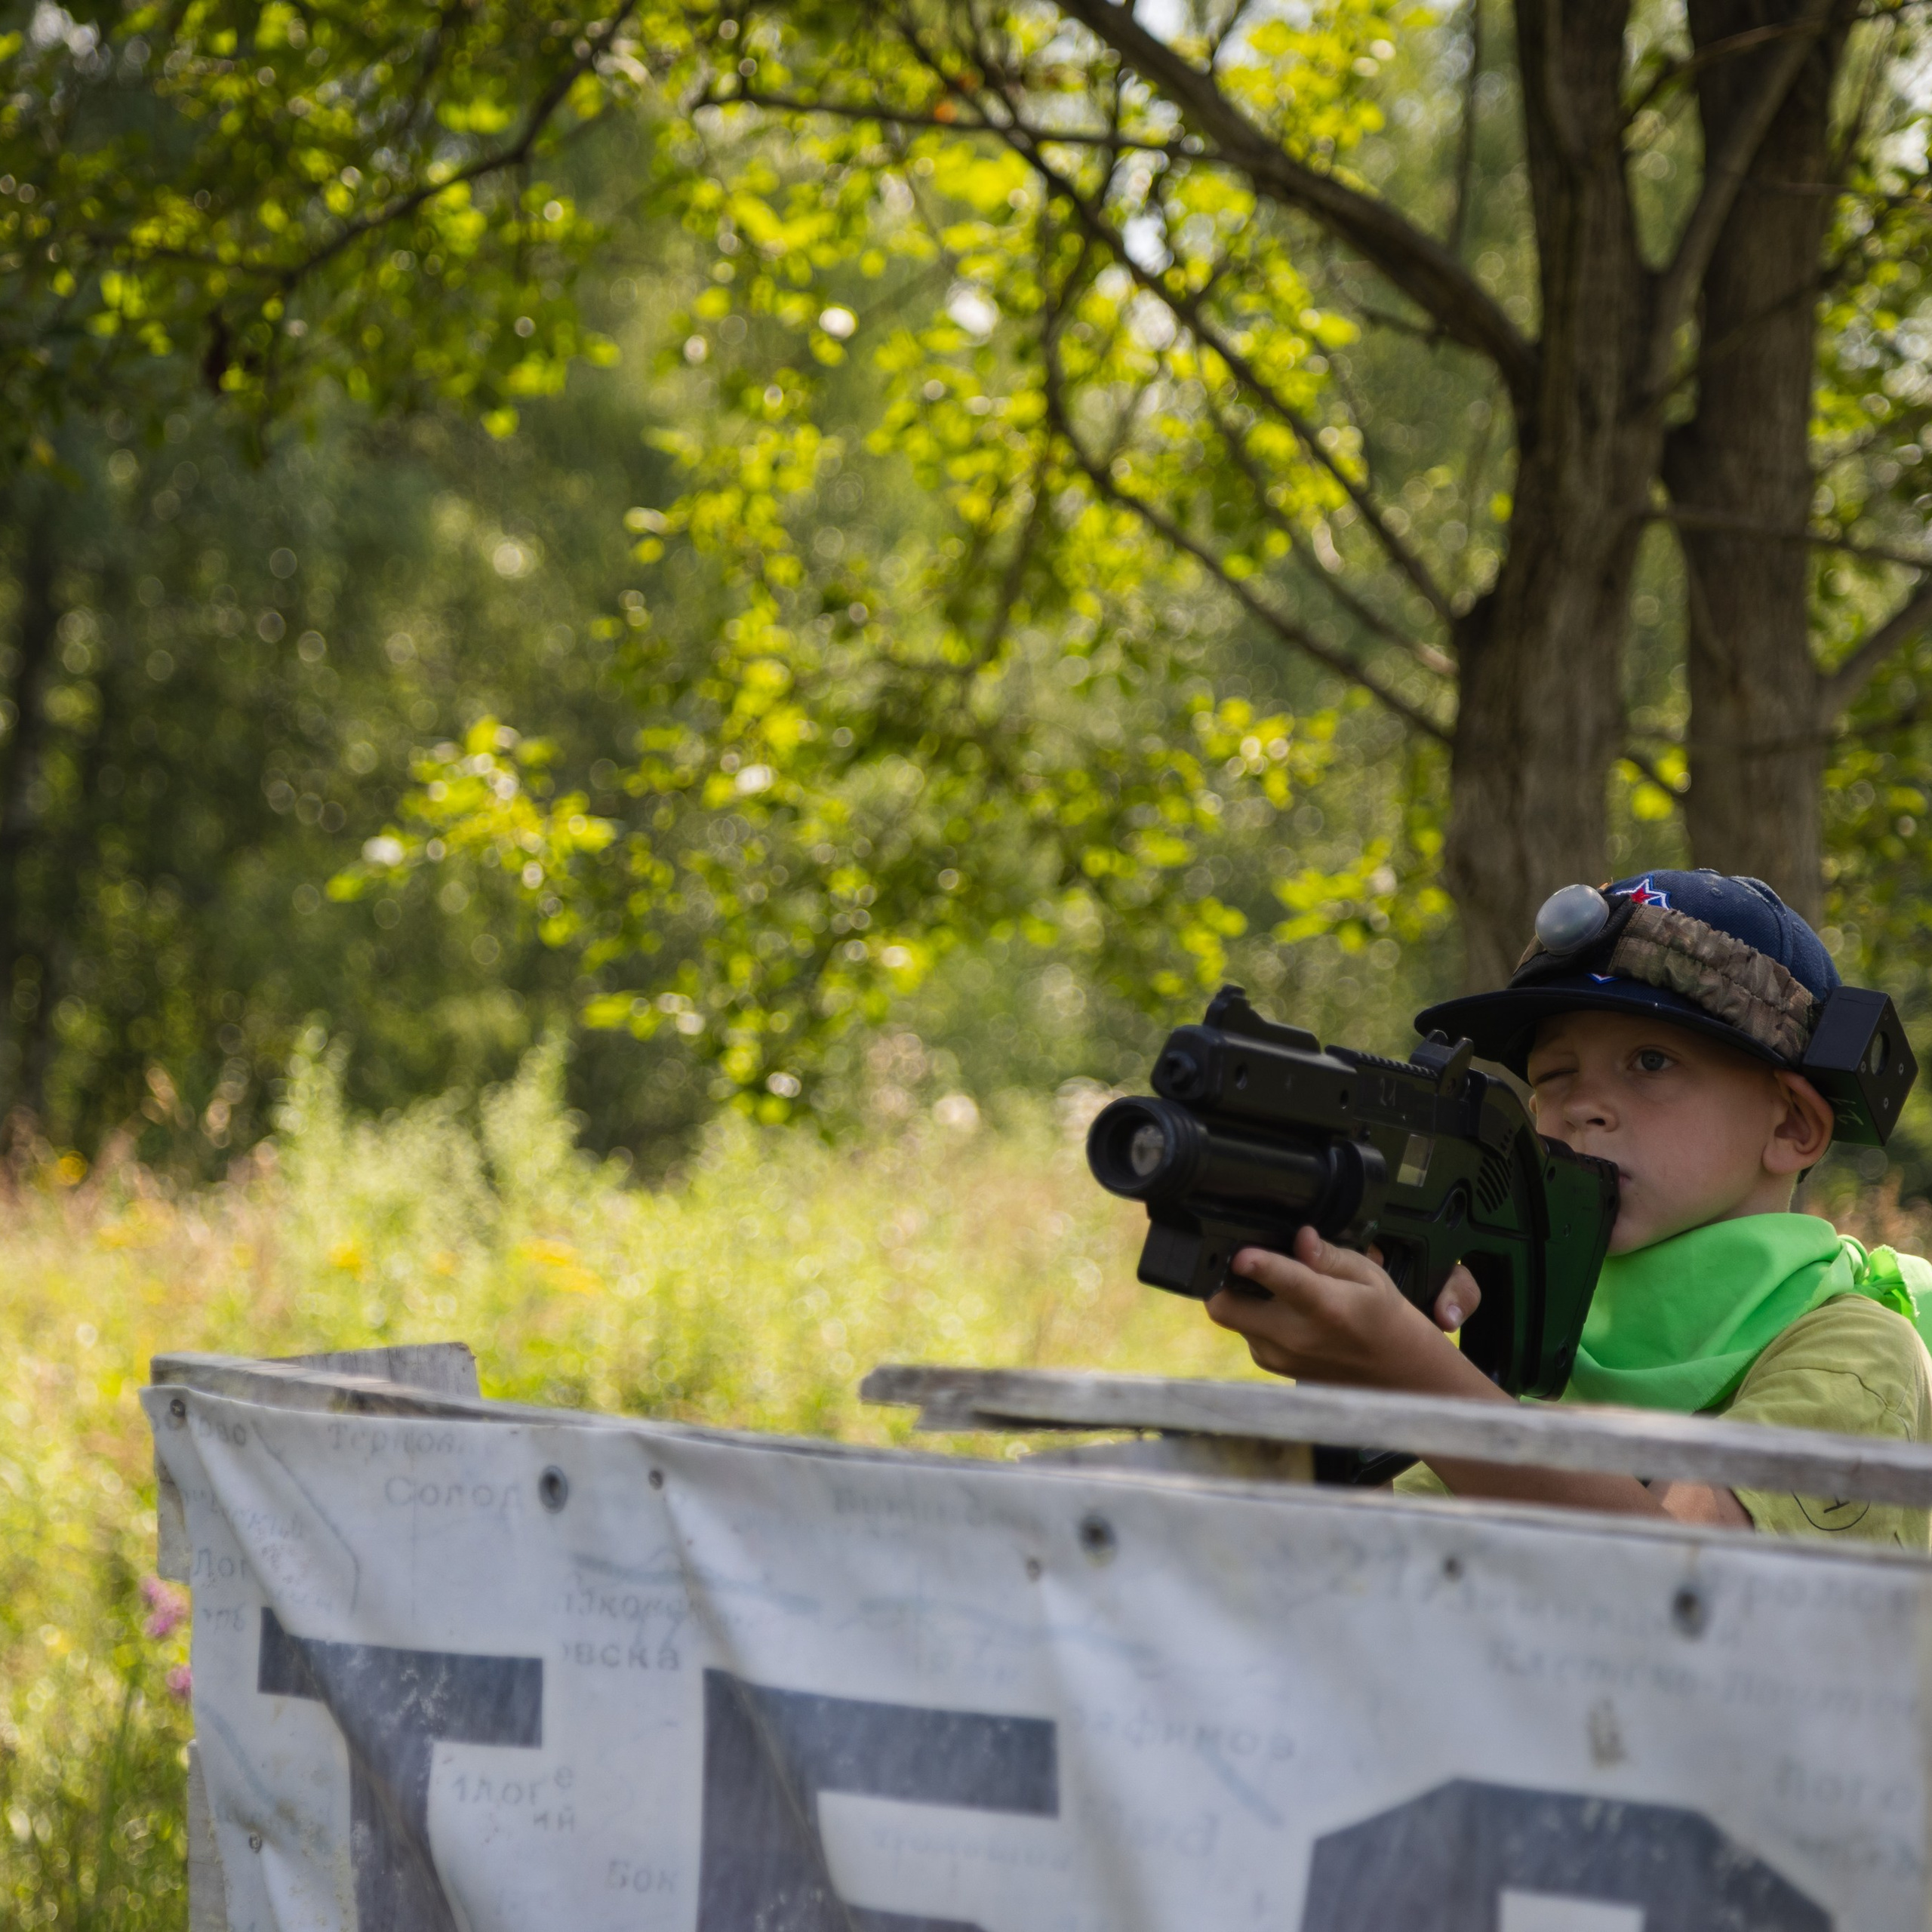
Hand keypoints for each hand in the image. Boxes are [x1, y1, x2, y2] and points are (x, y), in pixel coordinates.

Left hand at [1203, 1227, 1488, 1394]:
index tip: (1242, 1253)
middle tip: (1235, 1260)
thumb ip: (1329, 1256)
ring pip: (1232, 1318)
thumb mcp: (1368, 1276)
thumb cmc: (1382, 1316)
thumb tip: (1302, 1237)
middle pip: (1226, 1307)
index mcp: (1326, 1308)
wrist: (1394, 1372)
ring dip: (1239, 1297)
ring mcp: (1279, 1356)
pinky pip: (1245, 1333)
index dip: (1259, 1266)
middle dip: (1220, 1279)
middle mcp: (1296, 1337)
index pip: (1285, 1284)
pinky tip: (1279, 1309)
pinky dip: (1252, 1316)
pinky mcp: (1271, 1366)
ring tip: (1270, 1287)